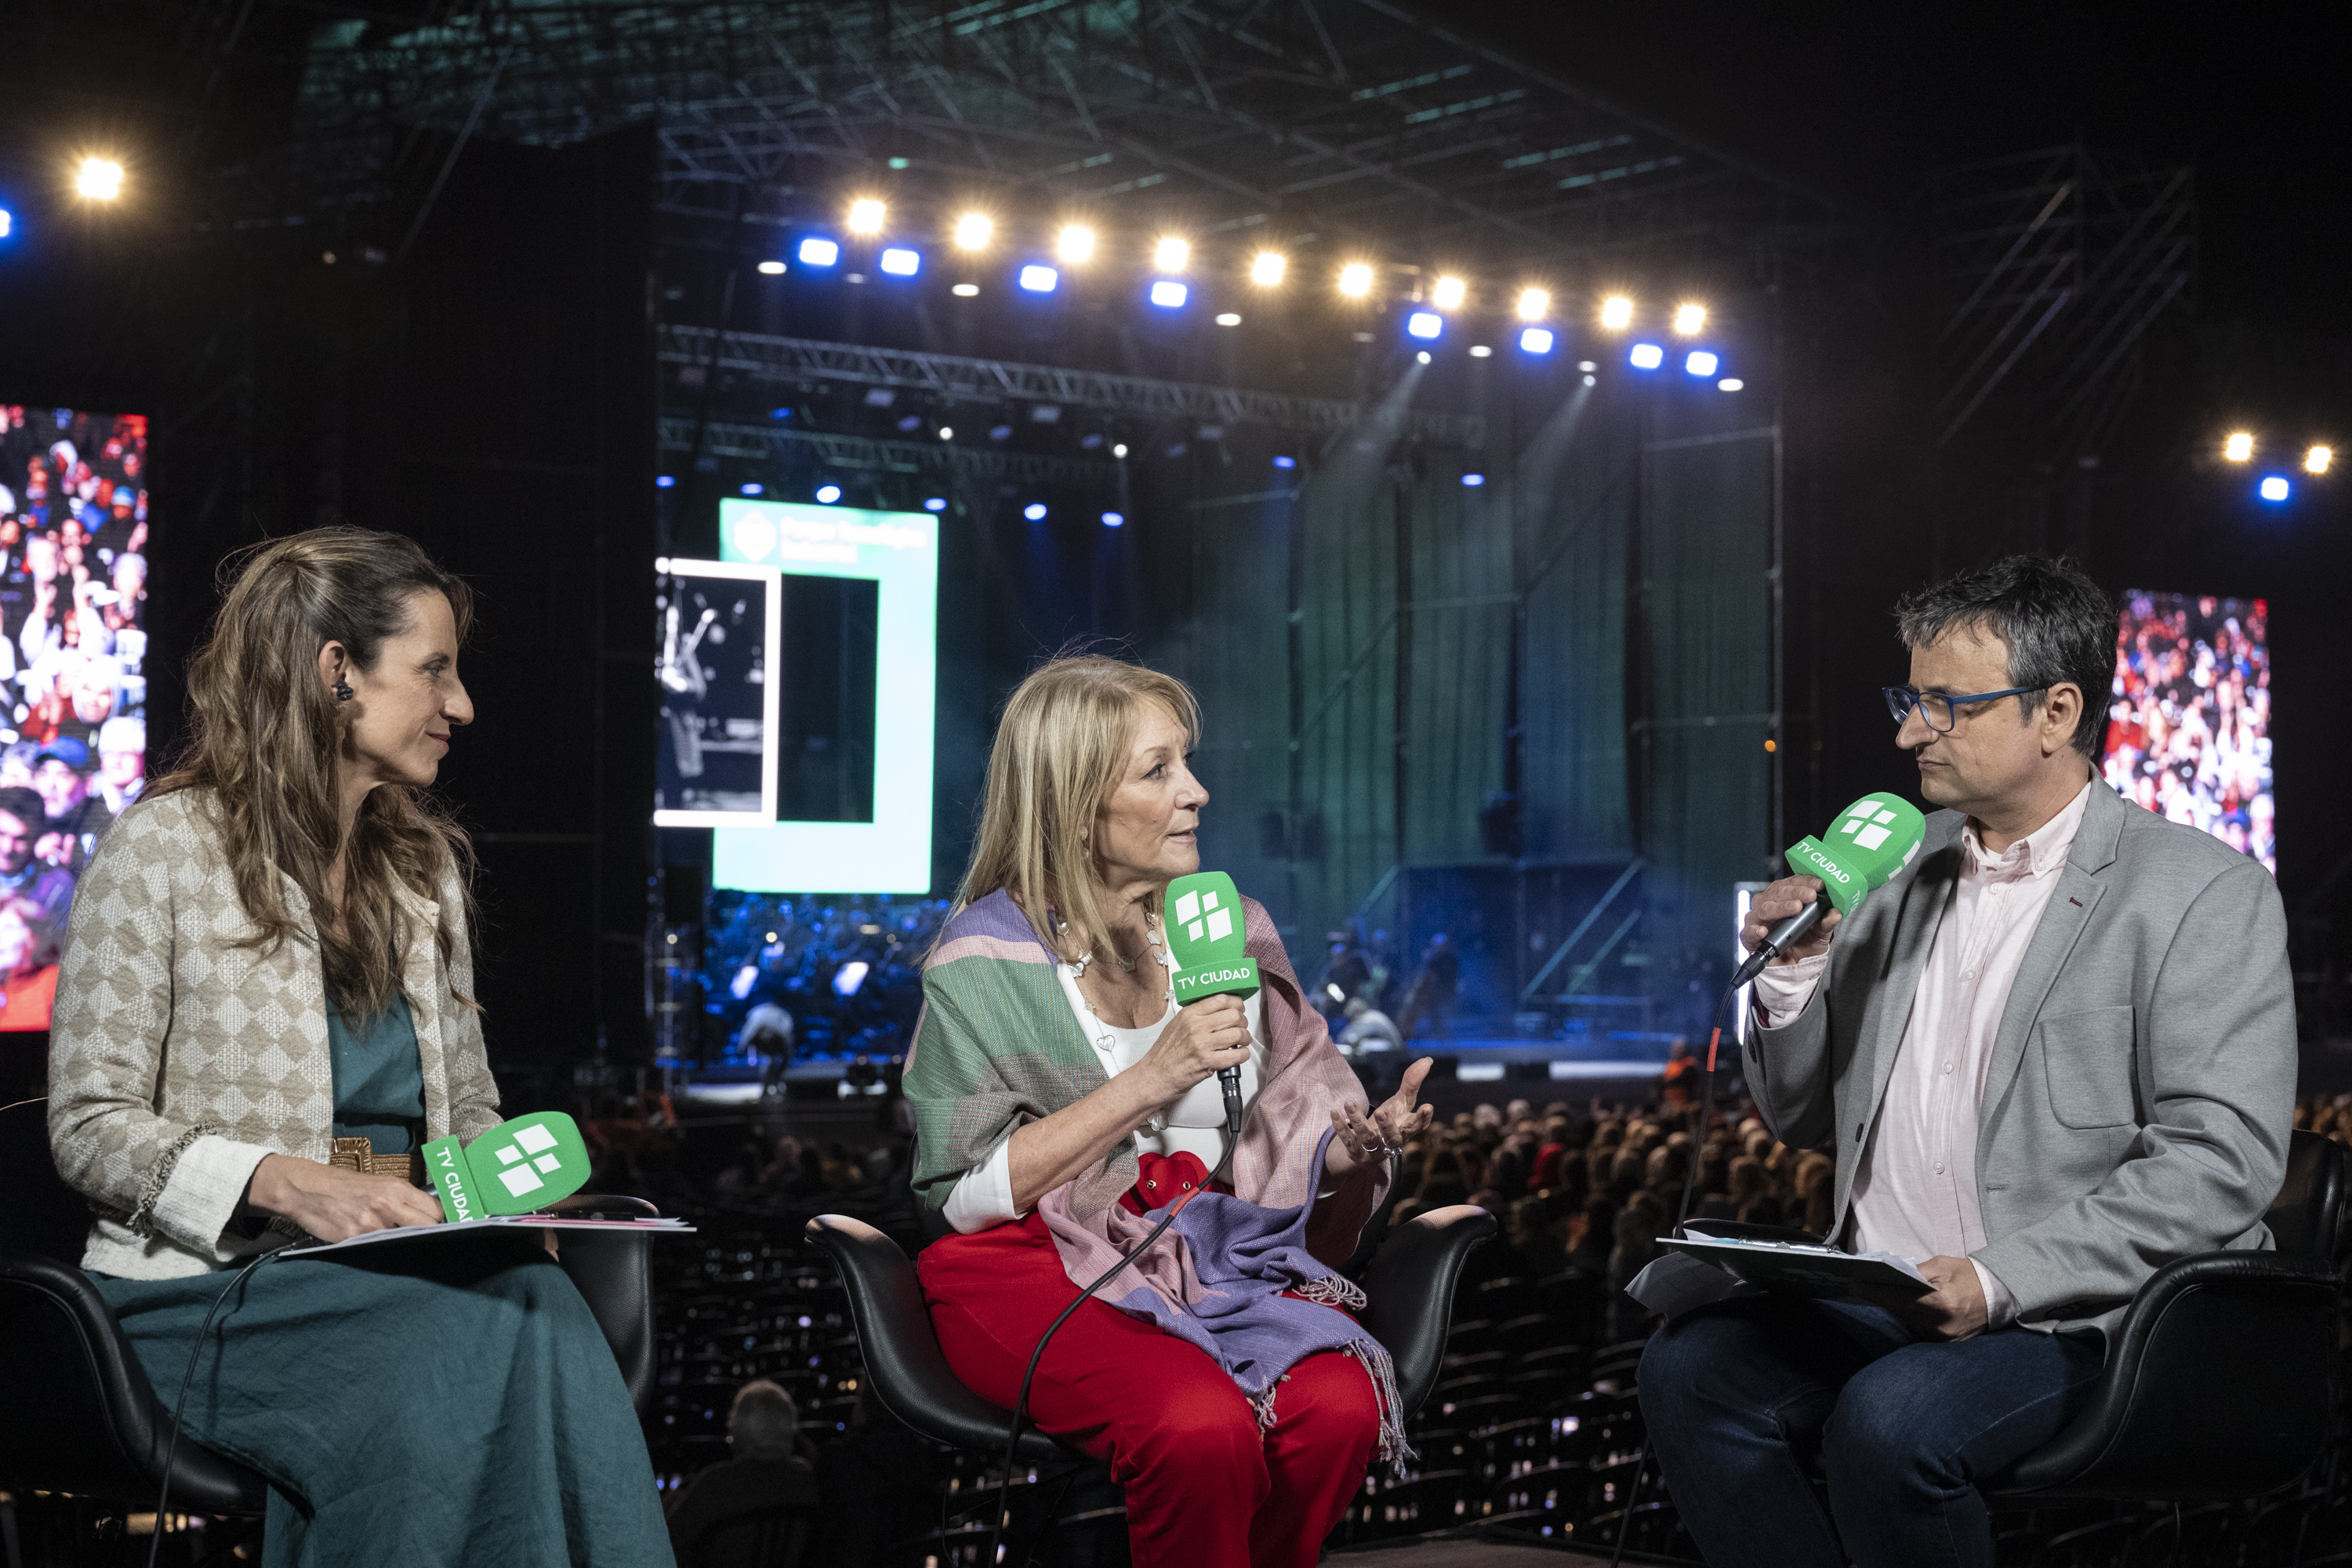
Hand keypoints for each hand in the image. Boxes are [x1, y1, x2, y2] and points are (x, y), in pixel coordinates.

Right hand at [247, 1153, 444, 1241]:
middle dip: (429, 1234)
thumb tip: (428, 1216)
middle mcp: (387, 1205)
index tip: (439, 1227)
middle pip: (427, 1227)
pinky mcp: (352, 1239)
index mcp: (396, 1188)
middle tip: (424, 1237)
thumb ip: (402, 1199)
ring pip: (403, 1242)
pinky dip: (377, 1249)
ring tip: (395, 1241)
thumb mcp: (378, 1184)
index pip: (435, 1211)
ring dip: (402, 1243)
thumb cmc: (343, 1185)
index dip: (439, 1221)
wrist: (305, 1188)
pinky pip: (375, 1249)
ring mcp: (370, 1224)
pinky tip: (372, 1245)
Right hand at [1136, 993, 1252, 1106]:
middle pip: (1233, 1015)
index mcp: (1189, 1015)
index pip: (1220, 999)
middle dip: (1243, 1021)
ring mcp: (1202, 1045)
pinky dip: (1243, 1055)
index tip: (1239, 1007)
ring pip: (1238, 1034)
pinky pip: (1236, 1055)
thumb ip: (1195, 1016)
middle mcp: (1196, 1027)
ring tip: (1242, 1042)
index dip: (1236, 1003)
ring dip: (1245, 1038)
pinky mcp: (1208, 1063)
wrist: (1153, 1077)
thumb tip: (1217, 1011)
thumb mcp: (1175, 1026)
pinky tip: (1239, 1055)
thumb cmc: (1163, 1055)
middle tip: (1242, 1026)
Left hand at [1326, 1057, 1437, 1178]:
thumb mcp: (1401, 1102)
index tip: (1428, 1106)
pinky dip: (1341, 1127)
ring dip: (1358, 1122)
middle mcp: (1391, 1141)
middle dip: (1387, 1125)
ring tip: (1350, 1104)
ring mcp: (1373, 1149)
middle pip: (1392, 1137)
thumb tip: (1427, 1060)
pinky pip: (1348, 1141)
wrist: (1367, 1148)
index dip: (1424, 1118)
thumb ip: (1412, 1083)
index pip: (1418, 1125)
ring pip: (1367, 1138)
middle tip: (1381, 1111)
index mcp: (1406, 1129)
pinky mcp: (1355, 1152)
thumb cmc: (1390, 1121)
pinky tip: (1335, 1112)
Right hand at [1742, 874, 1840, 964]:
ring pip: (1764, 908)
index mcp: (1784, 897)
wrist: (1795, 966)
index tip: (1819, 884)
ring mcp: (1758, 920)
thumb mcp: (1820, 932)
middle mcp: (1769, 904)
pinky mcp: (1750, 938)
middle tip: (1811, 895)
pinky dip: (1755, 930)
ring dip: (1781, 907)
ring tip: (1796, 908)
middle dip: (1795, 892)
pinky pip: (1749, 932)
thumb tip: (1836, 912)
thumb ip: (1826, 922)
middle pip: (1777, 892)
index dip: (1805, 881)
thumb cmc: (1804, 943)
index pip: (1792, 883)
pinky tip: (1764, 931)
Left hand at [1868, 1254, 1987, 1340]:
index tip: (1855, 1284)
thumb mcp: (1942, 1265)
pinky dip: (1907, 1316)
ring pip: (1906, 1320)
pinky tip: (1898, 1305)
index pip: (1900, 1298)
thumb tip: (1889, 1275)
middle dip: (1880, 1297)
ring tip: (1874, 1292)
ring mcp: (1942, 1337)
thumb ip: (1915, 1271)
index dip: (1876, 1291)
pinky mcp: (1944, 1343)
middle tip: (1858, 1285)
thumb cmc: (1968, 1276)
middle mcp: (1941, 1325)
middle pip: (1900, 1310)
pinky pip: (1917, 1328)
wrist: (1997, 1296)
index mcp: (1943, 1303)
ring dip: (1892, 1307)